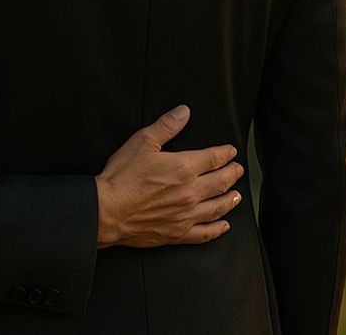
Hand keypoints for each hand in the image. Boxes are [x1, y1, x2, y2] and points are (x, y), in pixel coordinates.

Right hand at [94, 105, 243, 248]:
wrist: (106, 211)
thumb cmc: (122, 176)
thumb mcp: (142, 142)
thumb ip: (166, 126)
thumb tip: (184, 112)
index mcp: (184, 168)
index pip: (214, 158)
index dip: (225, 153)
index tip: (231, 151)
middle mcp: (190, 193)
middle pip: (221, 183)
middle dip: (233, 174)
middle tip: (238, 170)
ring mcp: (186, 215)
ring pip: (217, 208)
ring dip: (230, 200)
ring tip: (237, 196)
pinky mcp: (177, 233)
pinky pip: (204, 234)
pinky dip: (217, 230)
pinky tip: (223, 226)